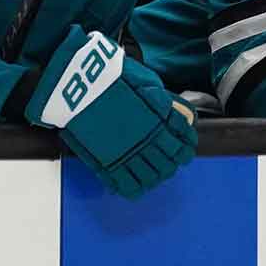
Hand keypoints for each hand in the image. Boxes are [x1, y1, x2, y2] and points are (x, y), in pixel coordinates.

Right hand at [27, 25, 197, 197]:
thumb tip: (176, 115)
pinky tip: (139, 185)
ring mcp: (127, 154)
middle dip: (174, 163)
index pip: (183, 140)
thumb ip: (163, 102)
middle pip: (170, 162)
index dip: (186, 145)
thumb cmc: (110, 77)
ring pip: (152, 176)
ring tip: (157, 174)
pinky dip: (137, 188)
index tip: (186, 147)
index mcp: (159, 119)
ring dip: (158, 176)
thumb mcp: (146, 82)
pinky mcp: (108, 163)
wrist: (78, 83)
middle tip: (172, 161)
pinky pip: (128, 185)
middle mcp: (147, 139)